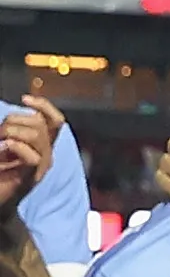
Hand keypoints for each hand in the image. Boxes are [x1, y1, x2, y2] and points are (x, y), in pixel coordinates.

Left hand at [0, 95, 64, 218]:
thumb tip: (16, 115)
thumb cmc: (0, 171)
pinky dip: (16, 147)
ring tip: (0, 142)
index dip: (45, 106)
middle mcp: (46, 154)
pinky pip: (32, 157)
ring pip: (36, 136)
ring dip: (11, 133)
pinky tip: (4, 148)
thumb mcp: (8, 143)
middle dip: (14, 120)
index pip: (55, 121)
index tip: (25, 99)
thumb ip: (14, 130)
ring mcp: (40, 166)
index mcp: (42, 145)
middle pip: (39, 124)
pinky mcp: (31, 177)